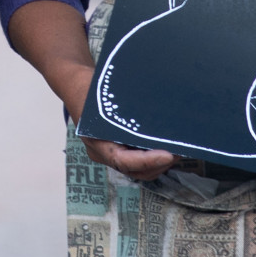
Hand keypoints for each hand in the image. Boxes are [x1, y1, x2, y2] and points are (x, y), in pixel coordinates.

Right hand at [61, 65, 176, 179]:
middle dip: (158, 165)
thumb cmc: (88, 88)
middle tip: (180, 151)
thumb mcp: (103, 92)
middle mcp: (102, 152)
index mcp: (96, 141)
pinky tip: (167, 146)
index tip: (169, 154)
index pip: (123, 161)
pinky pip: (138, 160)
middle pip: (134, 170)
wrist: (75, 86)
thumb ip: (123, 104)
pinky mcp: (119, 149)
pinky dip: (154, 157)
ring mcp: (110, 153)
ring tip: (178, 150)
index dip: (147, 161)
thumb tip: (155, 106)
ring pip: (138, 170)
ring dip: (159, 164)